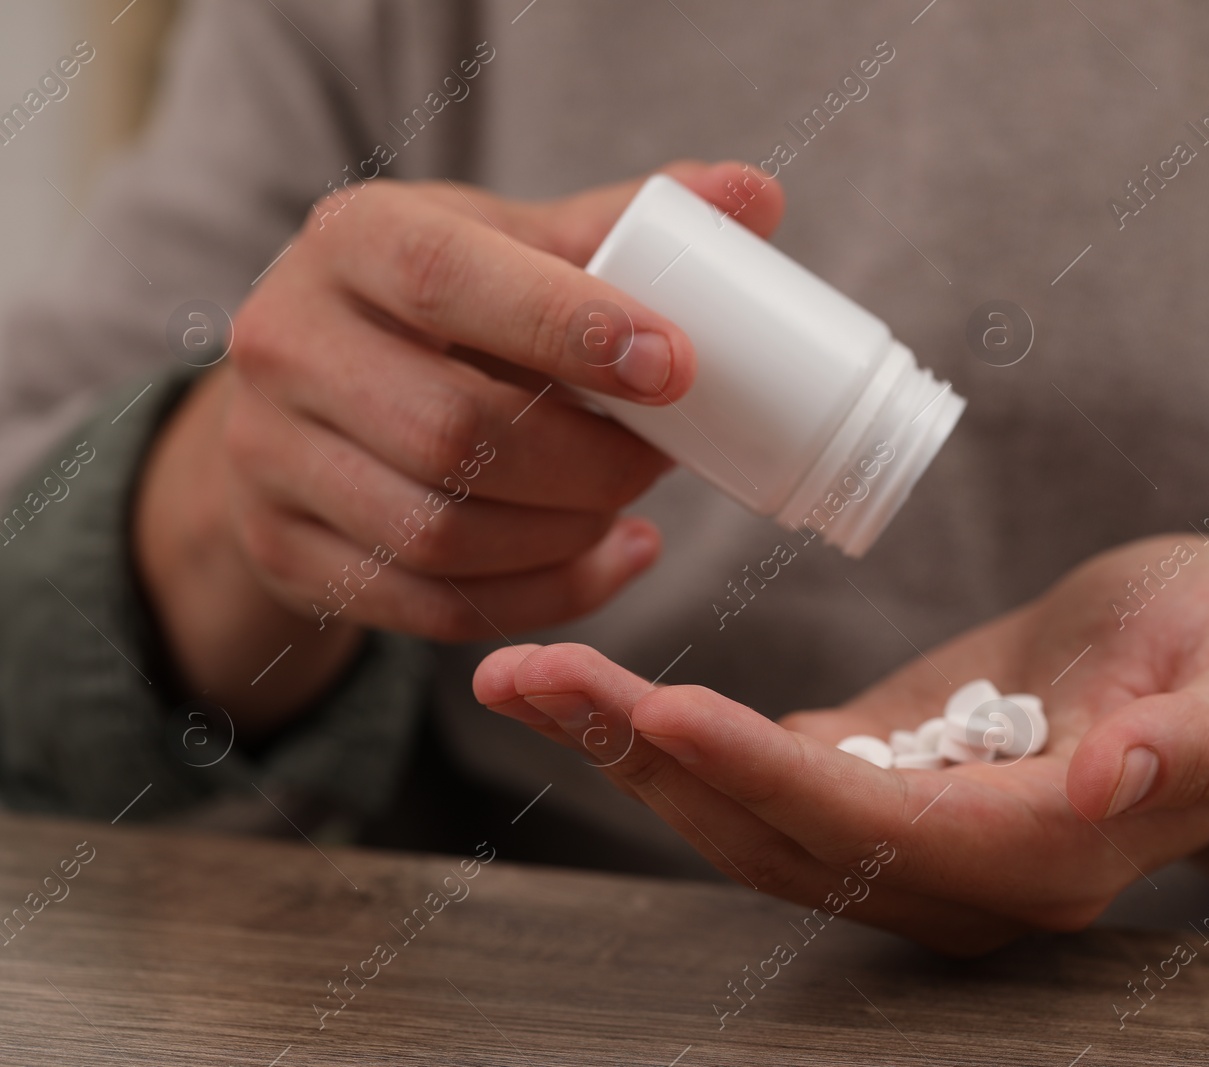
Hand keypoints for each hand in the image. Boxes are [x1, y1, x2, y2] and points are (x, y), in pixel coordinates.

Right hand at [135, 162, 784, 730]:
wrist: (309, 395)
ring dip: (566, 534)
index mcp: (351, 240)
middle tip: (659, 458)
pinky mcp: (286, 552)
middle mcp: (286, 343)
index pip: (447, 279)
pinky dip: (543, 595)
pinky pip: (433, 606)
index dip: (570, 327)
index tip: (674, 366)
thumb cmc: (437, 307)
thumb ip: (619, 226)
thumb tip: (755, 196)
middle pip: (454, 432)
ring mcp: (269, 458)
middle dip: (588, 462)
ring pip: (443, 534)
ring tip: (624, 505)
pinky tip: (606, 561)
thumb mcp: (506, 243)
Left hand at [473, 536, 1208, 952]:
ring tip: (529, 678)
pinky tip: (594, 696)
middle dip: (649, 759)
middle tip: (531, 678)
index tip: (664, 712)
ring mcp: (904, 838)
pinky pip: (757, 780)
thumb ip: (1197, 743)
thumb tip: (1111, 785)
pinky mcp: (877, 784)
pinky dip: (672, 738)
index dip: (767, 777)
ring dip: (631, 752)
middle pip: (775, 833)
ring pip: (743, 816)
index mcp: (1037, 857)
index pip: (876, 828)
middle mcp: (953, 872)